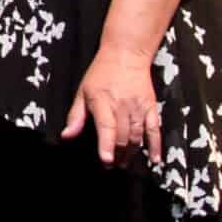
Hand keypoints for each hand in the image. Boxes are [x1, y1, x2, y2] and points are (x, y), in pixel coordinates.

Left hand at [62, 47, 162, 167]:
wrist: (126, 55)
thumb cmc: (101, 73)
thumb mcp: (82, 92)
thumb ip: (75, 116)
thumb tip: (66, 136)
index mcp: (103, 101)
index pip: (107, 127)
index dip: (106, 146)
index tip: (106, 161)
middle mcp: (123, 105)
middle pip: (122, 136)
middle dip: (117, 155)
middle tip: (111, 166)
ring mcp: (139, 107)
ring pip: (137, 136)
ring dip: (131, 153)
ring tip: (124, 163)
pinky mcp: (151, 107)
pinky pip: (155, 129)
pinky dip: (156, 145)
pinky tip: (154, 159)